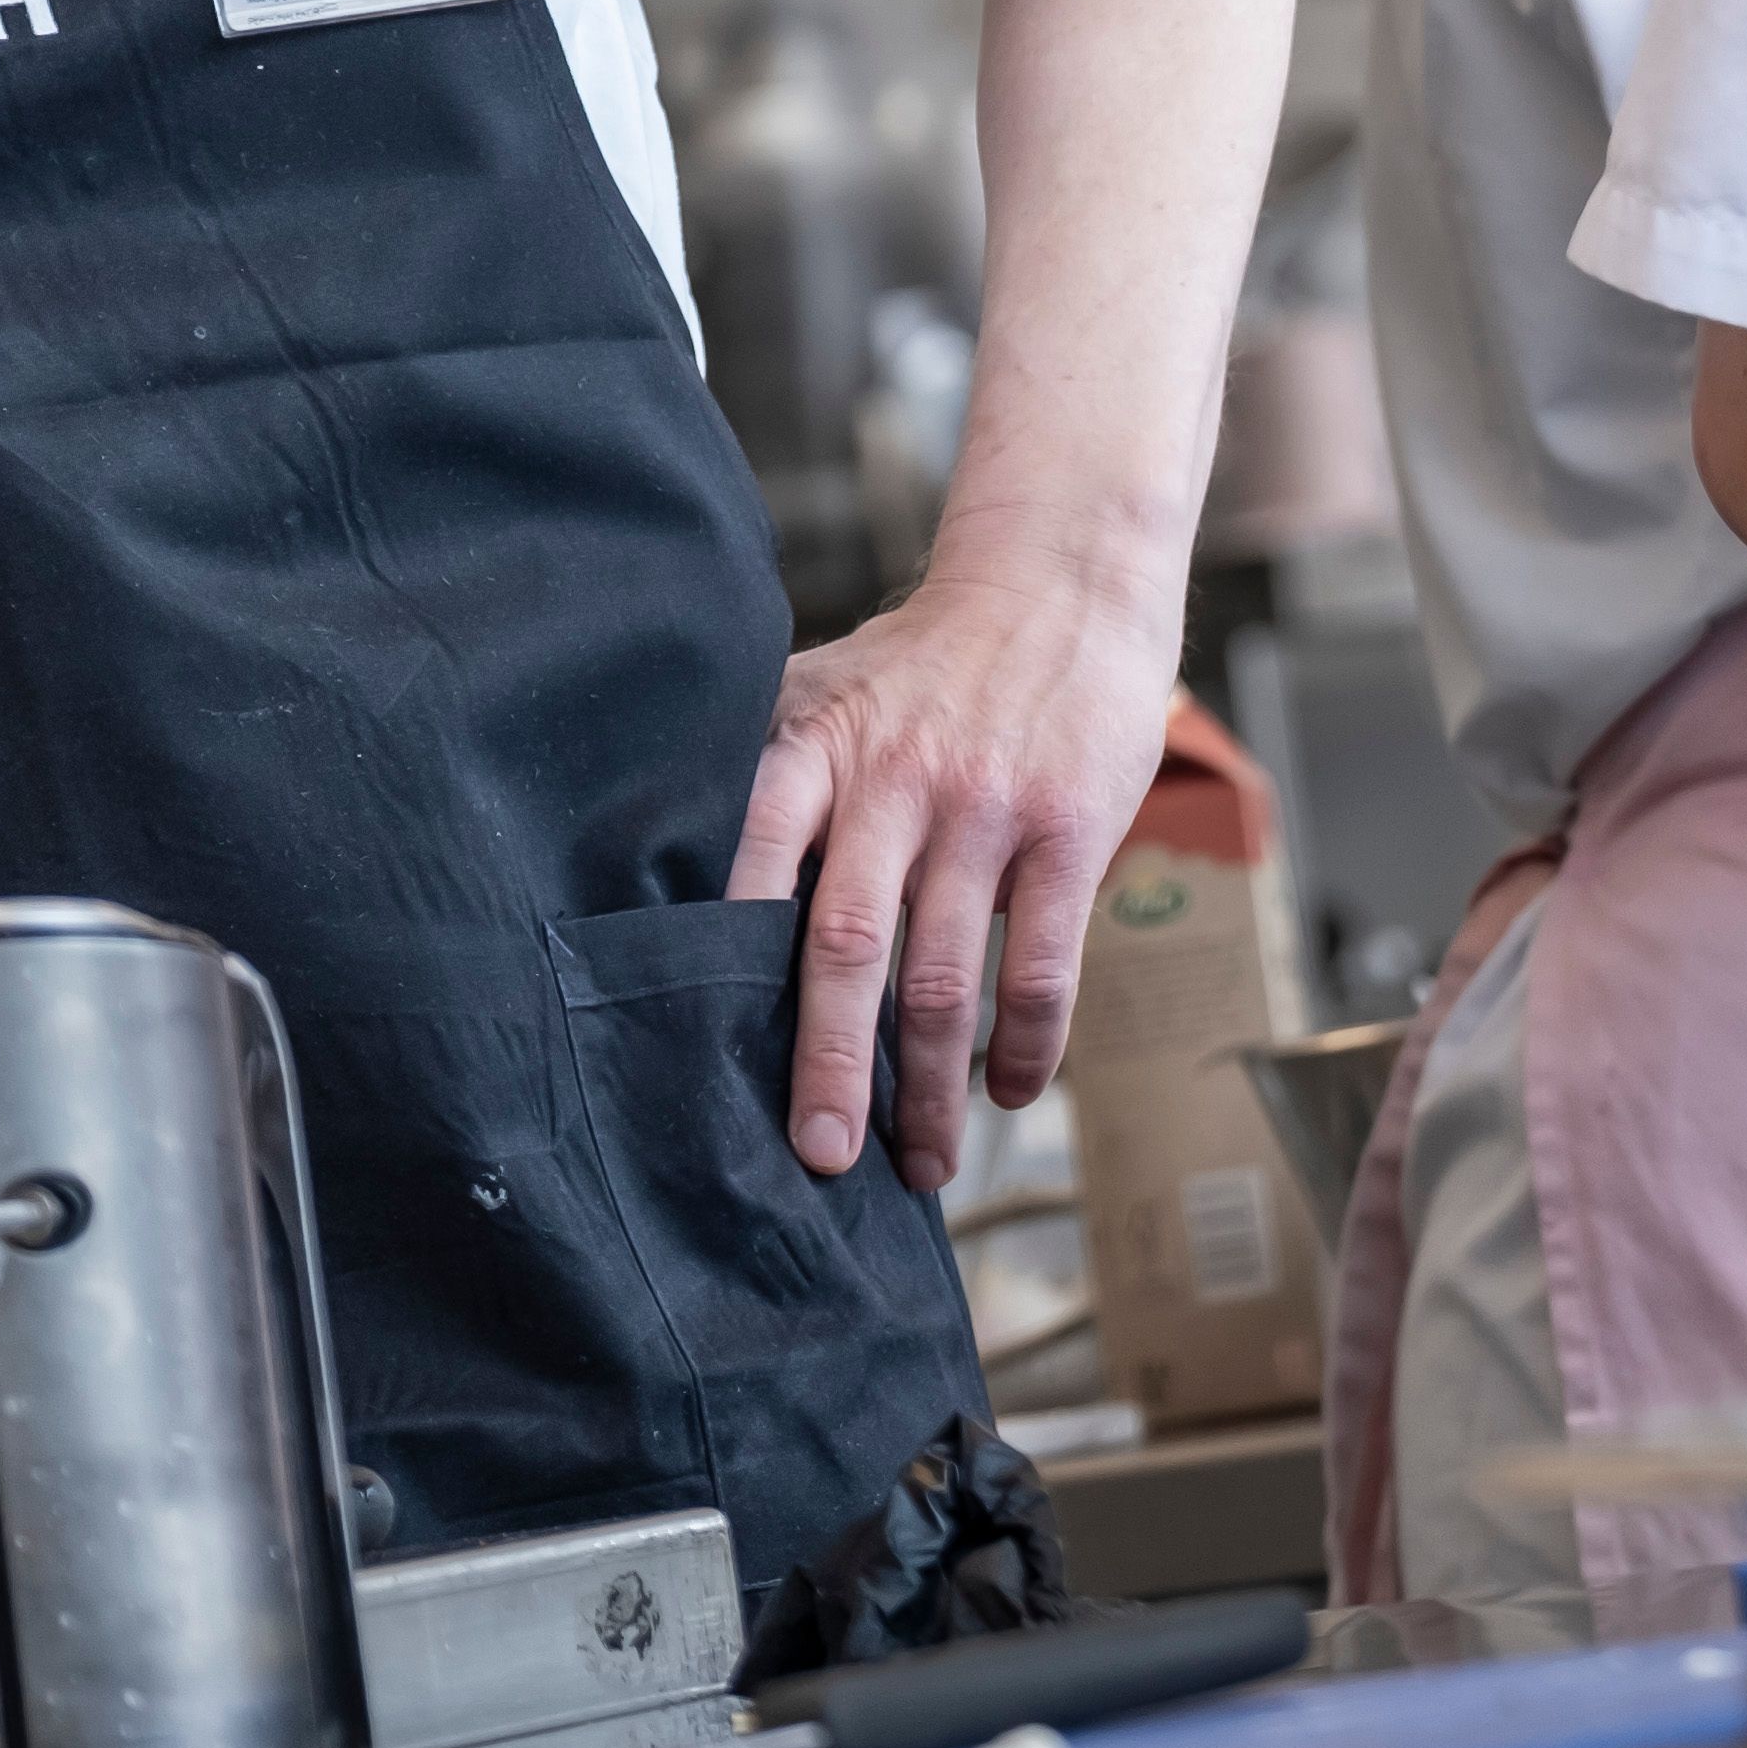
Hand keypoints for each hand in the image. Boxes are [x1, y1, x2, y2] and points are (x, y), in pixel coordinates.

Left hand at [725, 539, 1179, 1187]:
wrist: (1060, 582)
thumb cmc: (923, 663)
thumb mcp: (822, 692)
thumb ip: (765, 783)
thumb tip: (676, 902)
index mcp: (814, 747)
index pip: (752, 870)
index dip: (725, 976)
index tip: (707, 1073)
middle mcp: (893, 777)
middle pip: (845, 946)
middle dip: (830, 1068)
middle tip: (818, 1159)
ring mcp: (986, 804)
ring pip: (946, 975)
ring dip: (933, 1088)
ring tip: (923, 1164)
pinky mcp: (1070, 826)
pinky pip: (1043, 962)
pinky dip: (1025, 1044)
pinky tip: (1009, 1092)